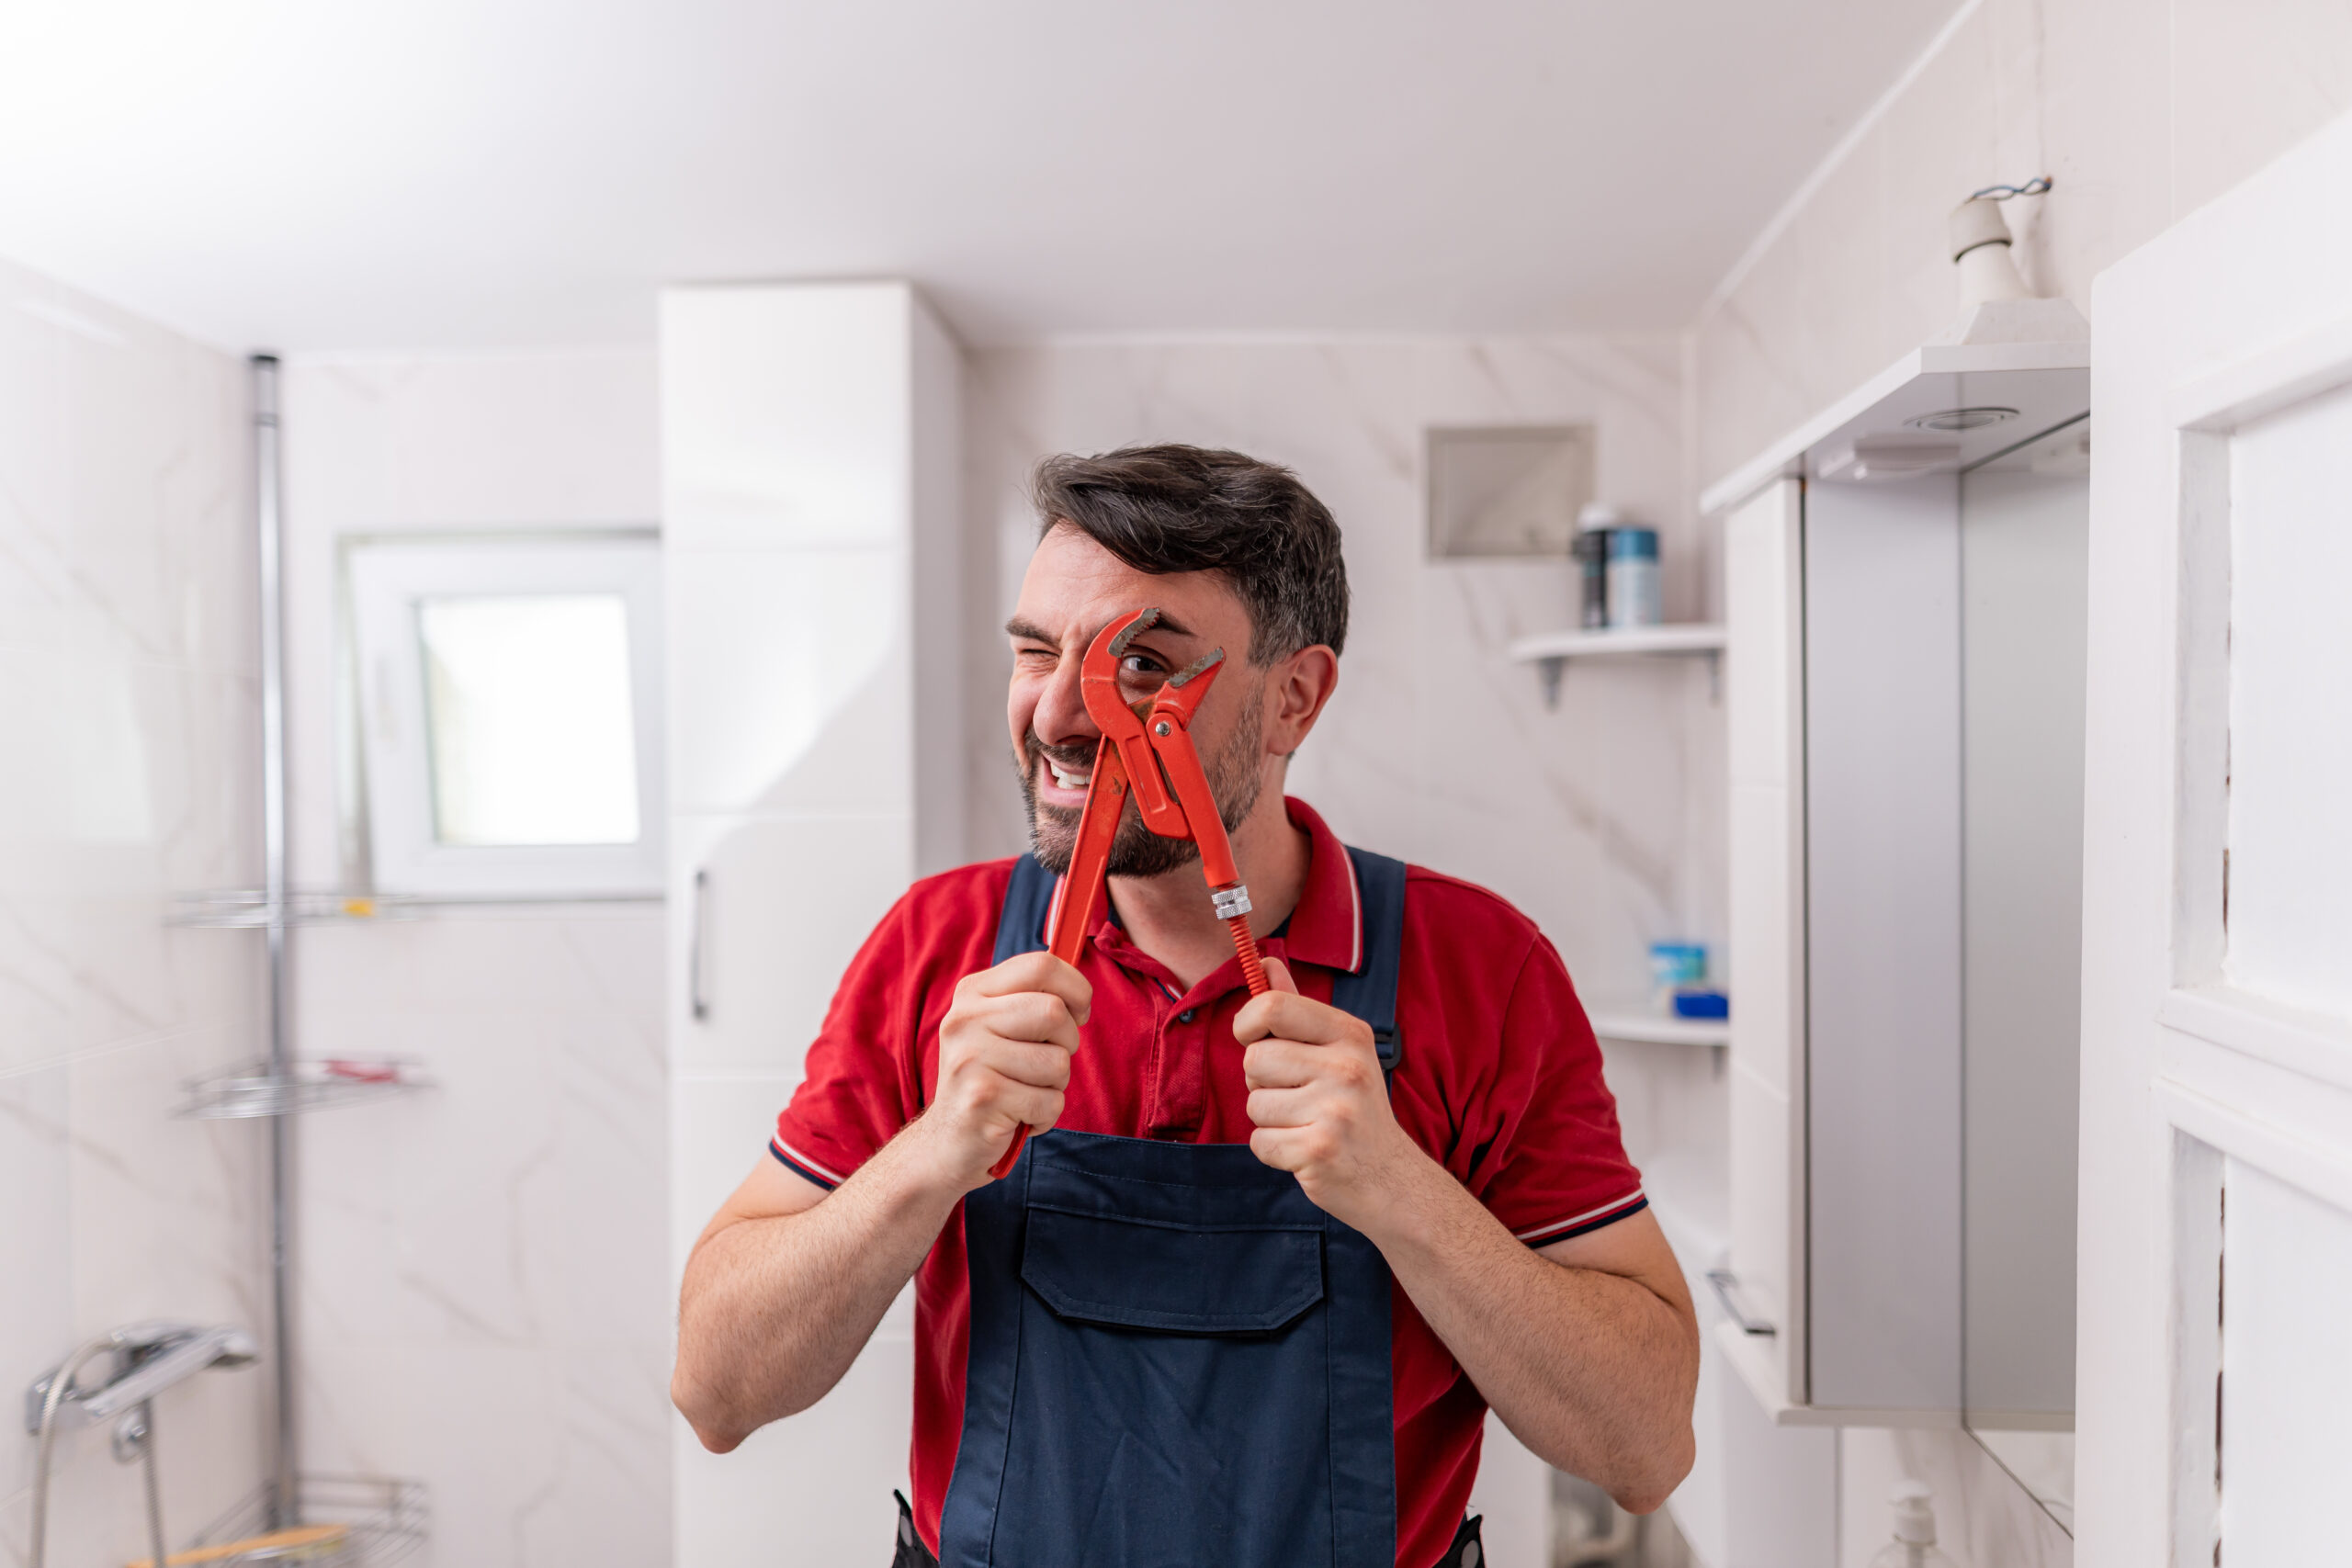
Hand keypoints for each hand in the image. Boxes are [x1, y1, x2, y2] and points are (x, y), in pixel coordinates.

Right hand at [918, 952, 1089, 1191]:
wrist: (947, 1141)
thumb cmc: (990, 1079)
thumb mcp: (1000, 1028)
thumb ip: (1032, 1000)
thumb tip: (1081, 992)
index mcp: (972, 992)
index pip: (1041, 965)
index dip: (1076, 988)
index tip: (1078, 1013)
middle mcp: (965, 1019)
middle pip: (1053, 1011)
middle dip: (1067, 1043)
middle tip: (1048, 1063)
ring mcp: (969, 1059)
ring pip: (1057, 1062)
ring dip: (1056, 1085)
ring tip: (1026, 1092)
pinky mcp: (981, 1099)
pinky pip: (1050, 1102)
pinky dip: (1046, 1116)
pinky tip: (1019, 1116)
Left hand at [1238, 958, 1418, 1226]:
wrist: (1391, 1180)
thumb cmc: (1354, 1110)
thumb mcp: (1338, 1052)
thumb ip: (1297, 1010)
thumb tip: (1265, 963)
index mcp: (1350, 1034)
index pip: (1272, 1006)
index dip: (1247, 1023)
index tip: (1253, 1038)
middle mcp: (1346, 1067)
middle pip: (1254, 1059)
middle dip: (1261, 1082)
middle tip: (1297, 1097)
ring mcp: (1335, 1110)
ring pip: (1254, 1104)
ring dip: (1269, 1120)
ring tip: (1306, 1124)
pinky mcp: (1319, 1150)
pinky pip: (1260, 1142)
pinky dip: (1273, 1151)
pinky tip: (1304, 1150)